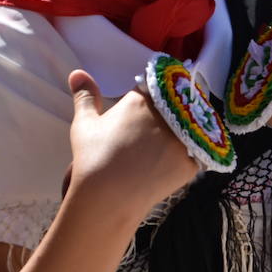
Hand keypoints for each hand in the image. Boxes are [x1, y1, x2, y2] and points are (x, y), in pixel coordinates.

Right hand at [65, 70, 198, 220]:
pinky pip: (195, 155)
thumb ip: (85, 96)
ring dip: (182, 133)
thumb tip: (77, 73)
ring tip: (163, 148)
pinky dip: (186, 159)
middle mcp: (167, 115)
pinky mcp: (191, 163)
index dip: (151, 98)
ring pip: (189, 129)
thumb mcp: (85, 124)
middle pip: (175, 106)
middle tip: (152, 135)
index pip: (155, 89)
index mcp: (143, 99)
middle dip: (169, 114)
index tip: (143, 112)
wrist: (107, 198)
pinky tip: (170, 165)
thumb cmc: (93, 158)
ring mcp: (182, 139)